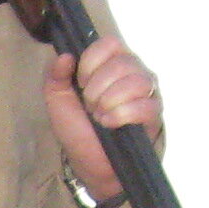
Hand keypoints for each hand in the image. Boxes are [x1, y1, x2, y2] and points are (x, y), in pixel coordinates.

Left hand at [43, 34, 159, 206]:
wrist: (90, 164)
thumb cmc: (78, 129)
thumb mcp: (58, 101)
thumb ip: (55, 76)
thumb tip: (65, 55)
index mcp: (112, 63)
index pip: (110, 43)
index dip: (91, 62)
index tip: (80, 84)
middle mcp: (134, 72)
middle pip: (122, 62)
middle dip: (98, 87)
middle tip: (90, 106)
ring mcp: (148, 93)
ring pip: (136, 81)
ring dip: (110, 101)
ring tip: (99, 116)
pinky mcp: (154, 115)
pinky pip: (145, 106)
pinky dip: (121, 115)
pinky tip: (109, 124)